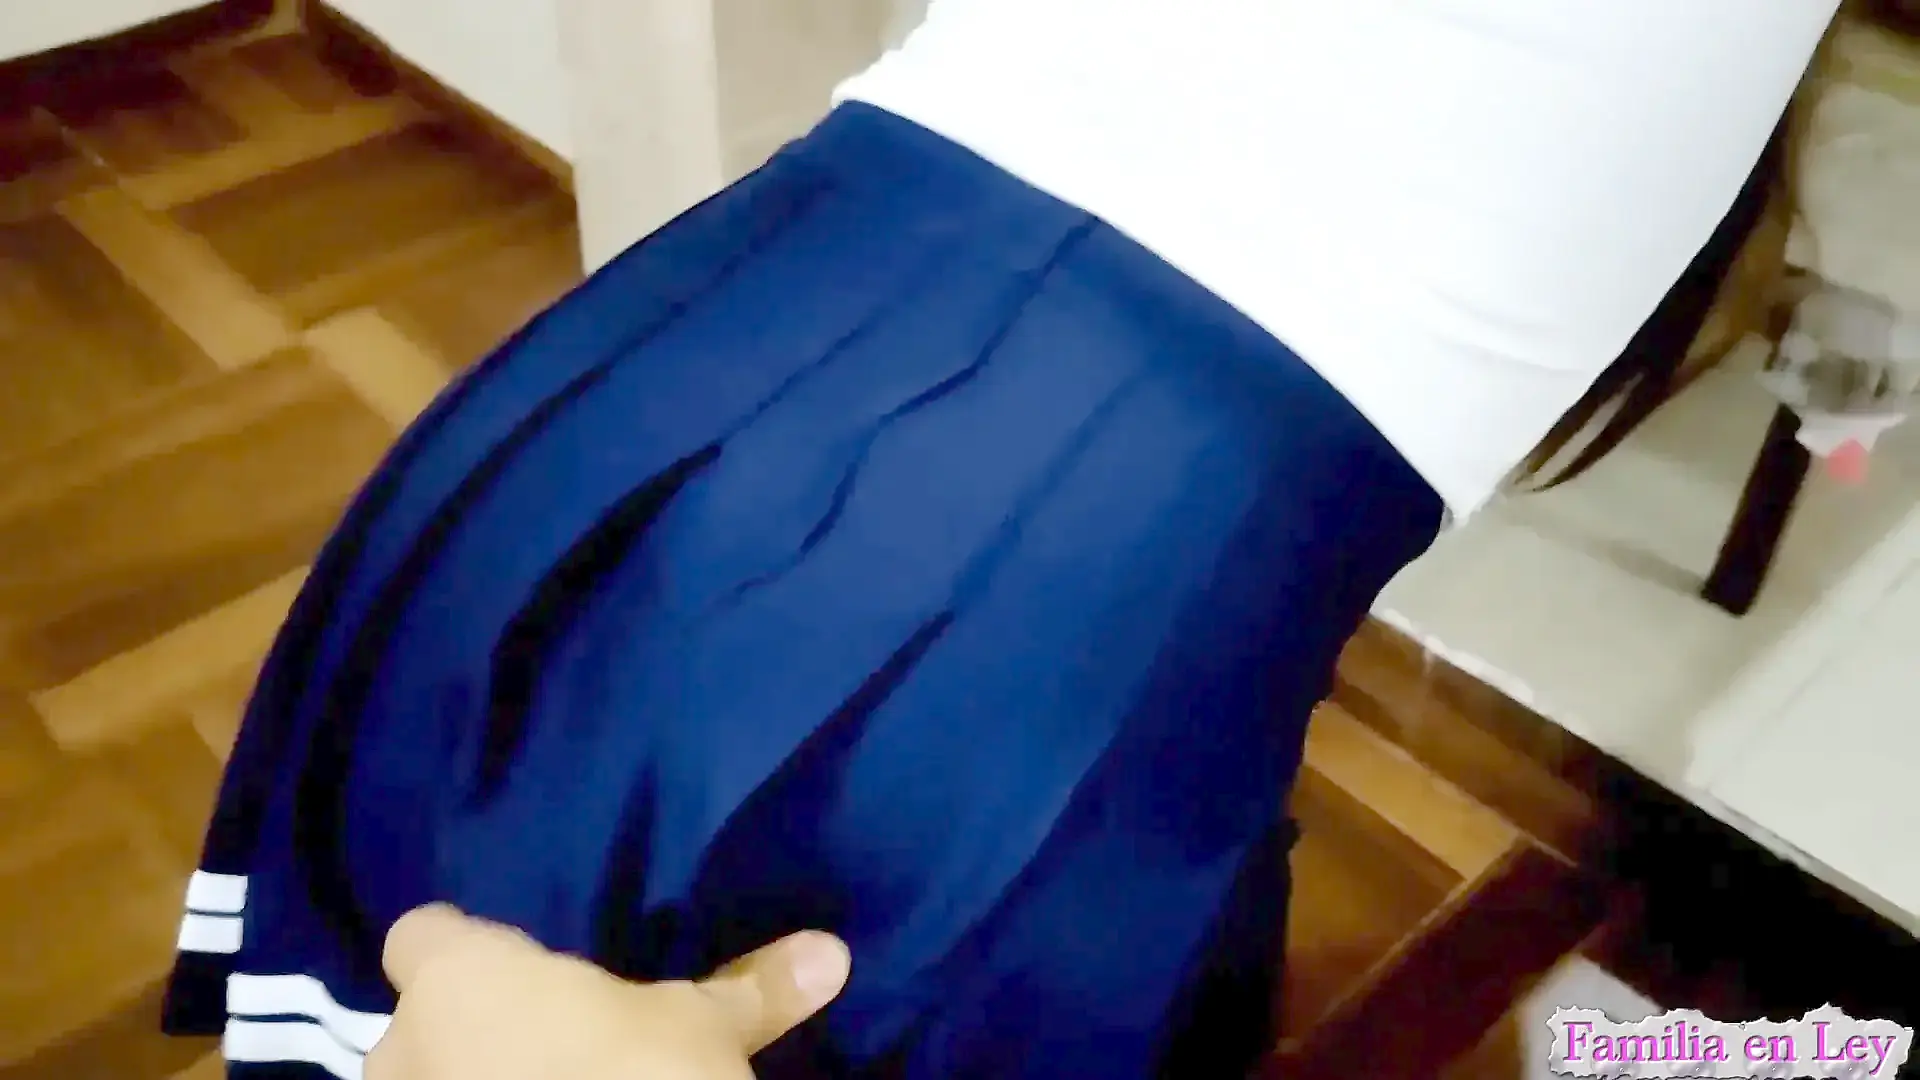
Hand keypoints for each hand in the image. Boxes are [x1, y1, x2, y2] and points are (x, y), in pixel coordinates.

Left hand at [364, 904, 851, 1079]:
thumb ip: (747, 988)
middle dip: (472, 1034)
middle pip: (421, 1020)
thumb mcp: (703, 1033)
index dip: (466, 946)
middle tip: (551, 1047)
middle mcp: (404, 1046)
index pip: (424, 931)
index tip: (522, 966)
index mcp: (461, 979)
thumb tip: (830, 952)